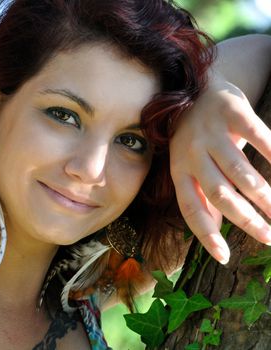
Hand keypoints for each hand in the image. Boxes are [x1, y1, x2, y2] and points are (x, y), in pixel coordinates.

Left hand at [170, 73, 270, 263]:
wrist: (194, 87)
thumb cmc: (195, 137)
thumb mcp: (188, 165)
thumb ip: (200, 195)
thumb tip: (216, 229)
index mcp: (178, 169)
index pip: (190, 209)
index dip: (205, 234)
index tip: (224, 258)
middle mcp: (191, 153)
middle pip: (219, 194)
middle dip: (246, 219)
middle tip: (269, 238)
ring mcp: (211, 132)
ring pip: (240, 171)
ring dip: (265, 196)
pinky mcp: (233, 111)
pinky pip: (258, 136)